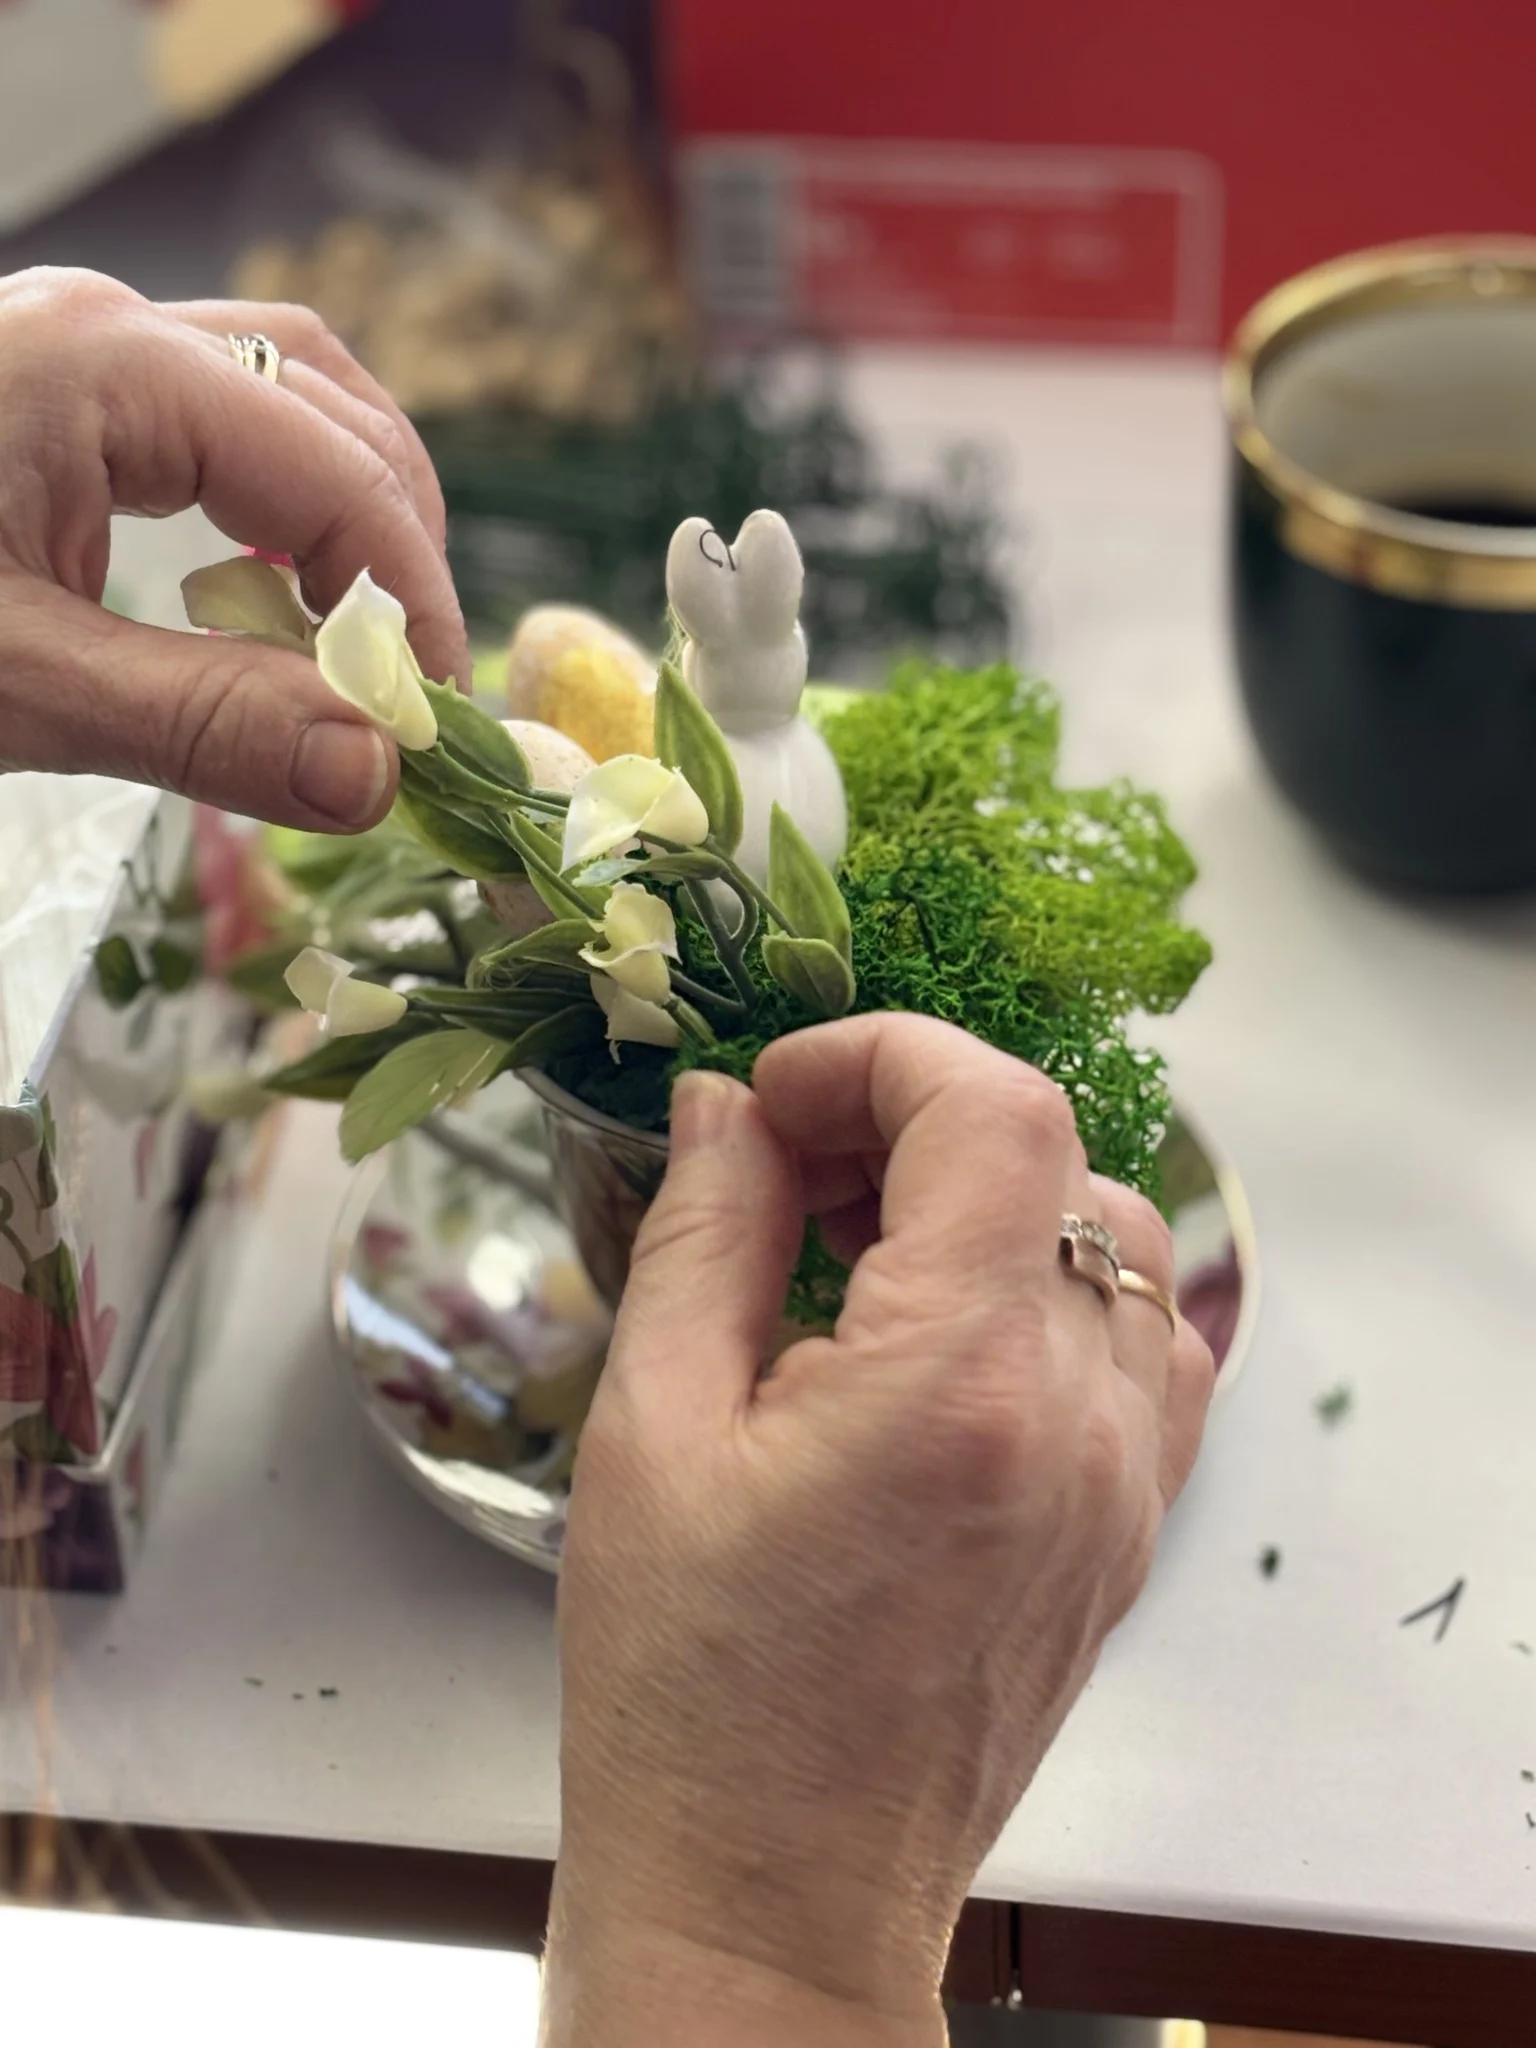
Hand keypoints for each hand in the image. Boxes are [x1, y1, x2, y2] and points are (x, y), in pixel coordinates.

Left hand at [0, 268, 467, 827]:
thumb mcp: (10, 685)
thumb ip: (203, 724)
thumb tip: (378, 776)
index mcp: (102, 367)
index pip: (333, 468)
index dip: (411, 600)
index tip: (437, 727)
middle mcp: (105, 325)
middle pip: (331, 402)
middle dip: (396, 546)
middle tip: (411, 688)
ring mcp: (73, 345)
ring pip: (284, 392)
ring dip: (347, 511)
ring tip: (360, 636)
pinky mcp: (46, 388)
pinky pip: (213, 417)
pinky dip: (272, 504)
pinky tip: (262, 591)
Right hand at [543, 1014, 1214, 2047]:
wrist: (773, 1893)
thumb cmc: (690, 1690)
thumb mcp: (652, 1430)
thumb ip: (704, 1232)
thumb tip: (727, 1107)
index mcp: (959, 1381)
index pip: (991, 1110)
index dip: (879, 1056)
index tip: (778, 1095)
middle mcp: (1079, 1421)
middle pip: (1058, 1160)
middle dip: (916, 1121)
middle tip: (794, 1168)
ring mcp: (1125, 1484)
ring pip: (1118, 1244)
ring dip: (993, 1202)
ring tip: (861, 1247)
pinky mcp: (1128, 1531)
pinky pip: (1146, 1349)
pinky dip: (1056, 1290)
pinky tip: (945, 1333)